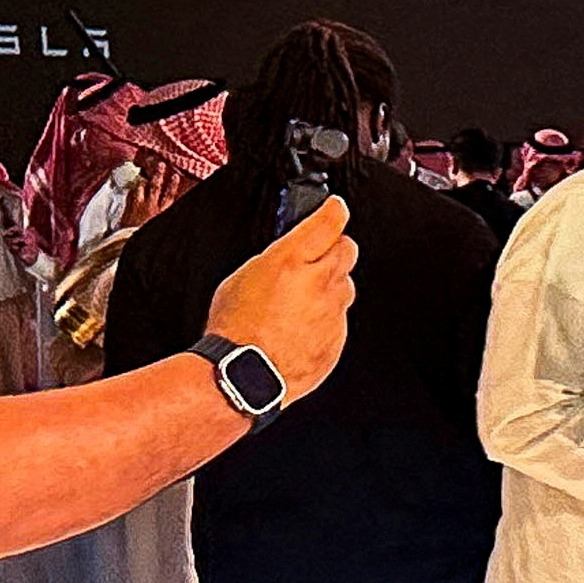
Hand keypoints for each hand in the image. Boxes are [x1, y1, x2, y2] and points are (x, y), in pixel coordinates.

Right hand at [205, 196, 356, 400]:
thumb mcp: (244, 276)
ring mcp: (333, 311)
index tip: (335, 208)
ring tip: (301, 299)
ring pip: (346, 285)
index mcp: (292, 260)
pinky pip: (340, 318)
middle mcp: (320, 282)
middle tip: (317, 254)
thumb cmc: (236, 329)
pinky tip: (301, 326)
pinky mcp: (338, 338)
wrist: (245, 375)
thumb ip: (276, 259)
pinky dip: (326, 317)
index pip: (329, 221)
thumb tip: (288, 252)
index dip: (334, 210)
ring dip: (331, 285)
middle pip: (347, 249)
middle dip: (335, 247)